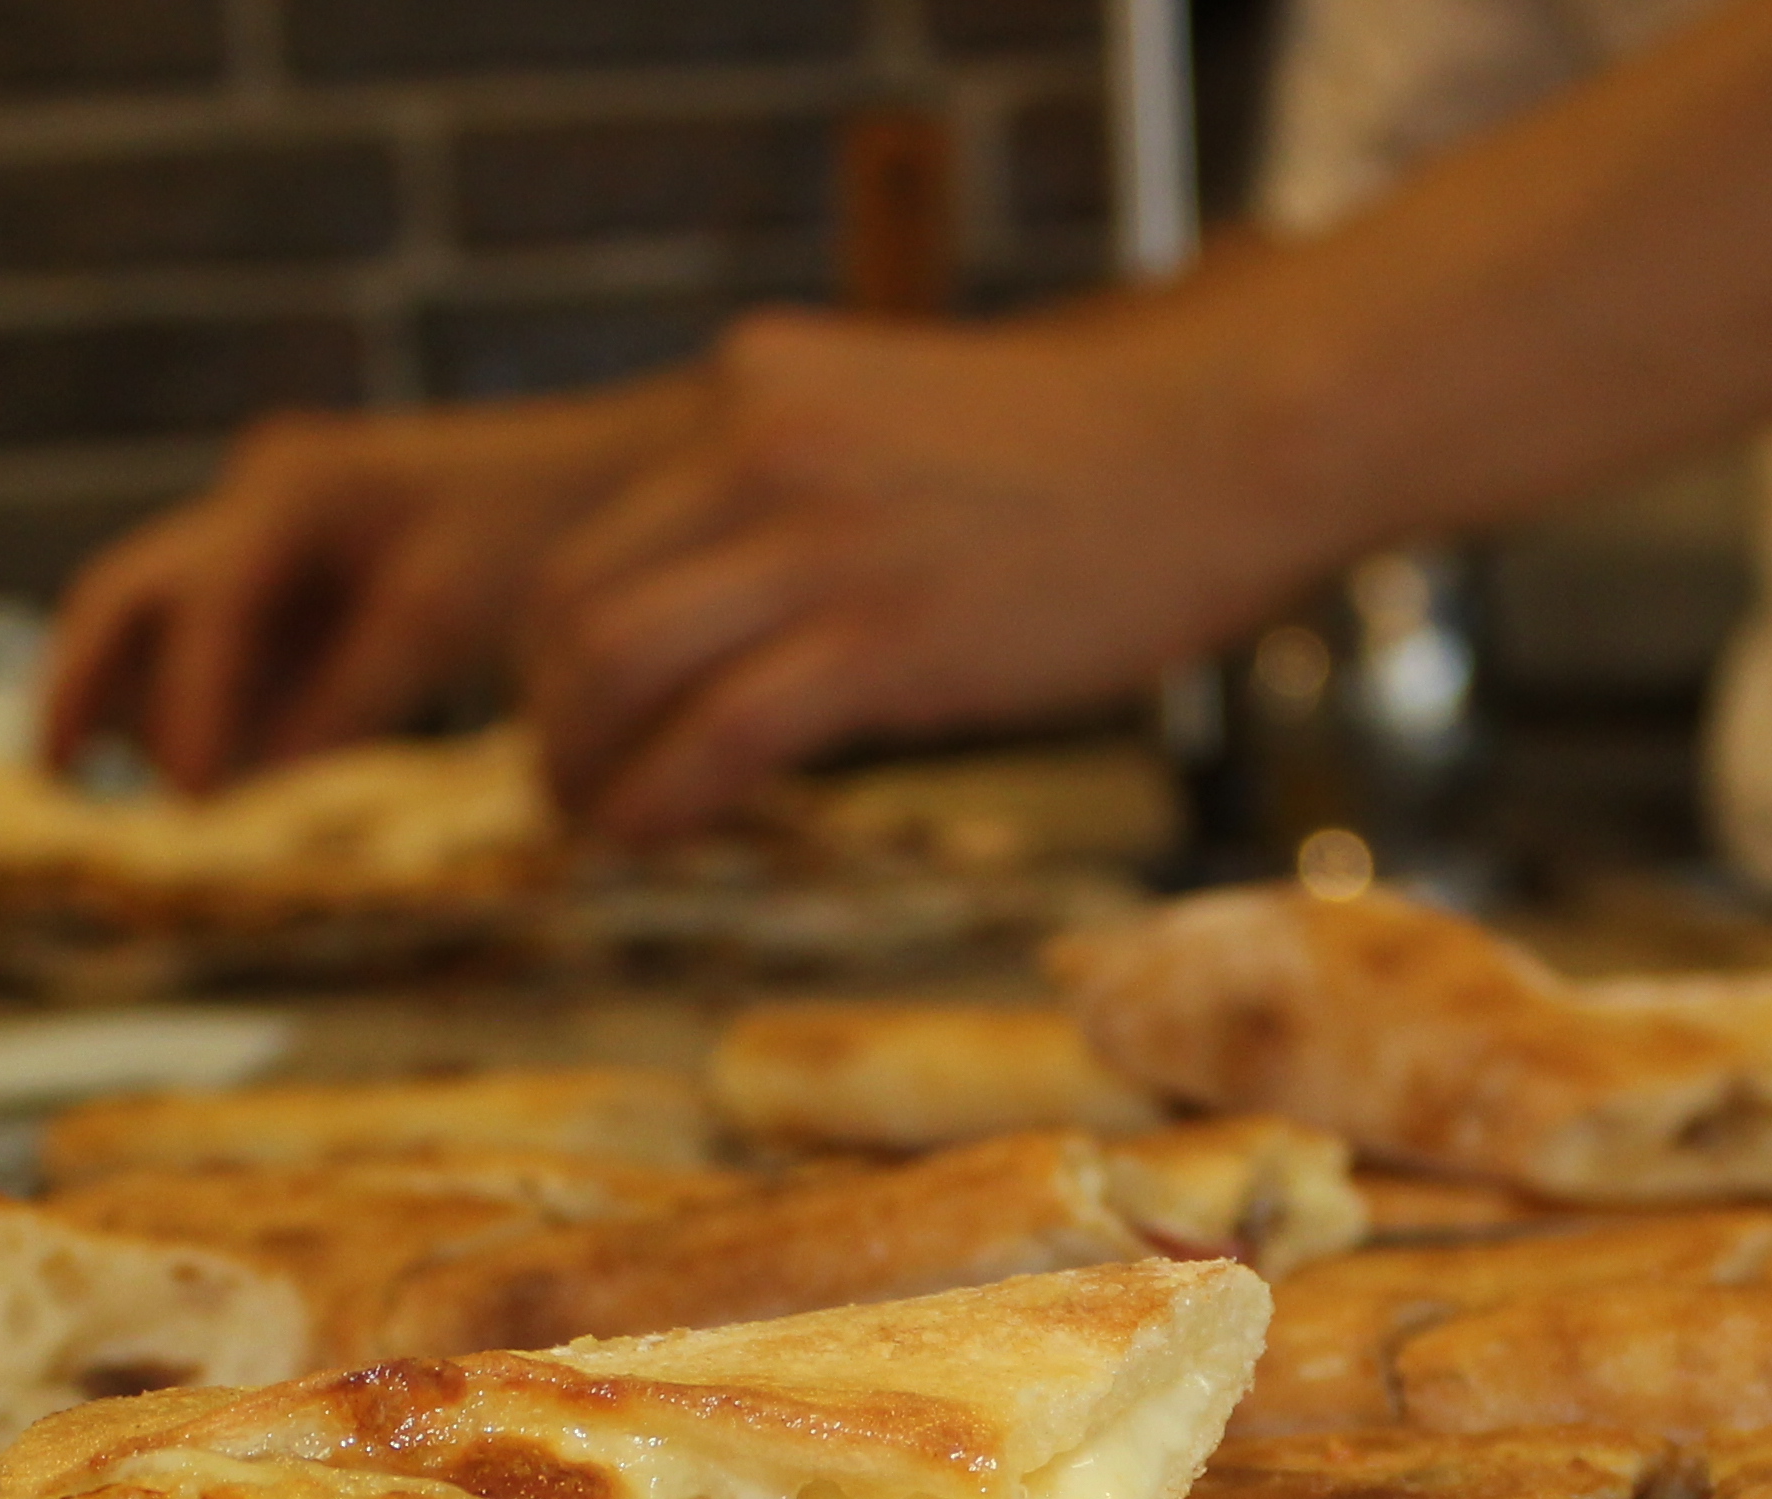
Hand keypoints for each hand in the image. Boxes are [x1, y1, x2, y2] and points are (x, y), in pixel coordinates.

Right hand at [40, 383, 683, 791]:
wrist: (625, 474)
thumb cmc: (553, 530)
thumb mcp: (450, 610)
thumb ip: (344, 693)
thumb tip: (244, 781)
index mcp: (298, 488)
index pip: (206, 616)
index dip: (194, 717)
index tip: (189, 809)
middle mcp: (263, 496)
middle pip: (131, 596)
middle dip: (89, 688)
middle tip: (62, 788)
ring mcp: (271, 530)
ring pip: (157, 621)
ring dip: (132, 702)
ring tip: (111, 798)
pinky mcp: (296, 577)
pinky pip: (212, 647)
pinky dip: (197, 707)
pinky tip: (207, 781)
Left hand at [519, 305, 1336, 842]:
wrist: (1226, 441)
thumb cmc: (1094, 457)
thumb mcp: (903, 424)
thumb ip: (801, 486)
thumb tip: (739, 608)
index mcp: (757, 387)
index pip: (592, 523)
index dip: (554, 638)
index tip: (576, 710)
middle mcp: (759, 444)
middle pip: (568, 598)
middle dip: (546, 712)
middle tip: (568, 783)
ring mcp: (817, 537)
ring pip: (611, 664)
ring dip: (580, 767)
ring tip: (600, 823)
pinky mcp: (882, 634)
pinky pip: (714, 734)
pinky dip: (657, 801)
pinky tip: (658, 838)